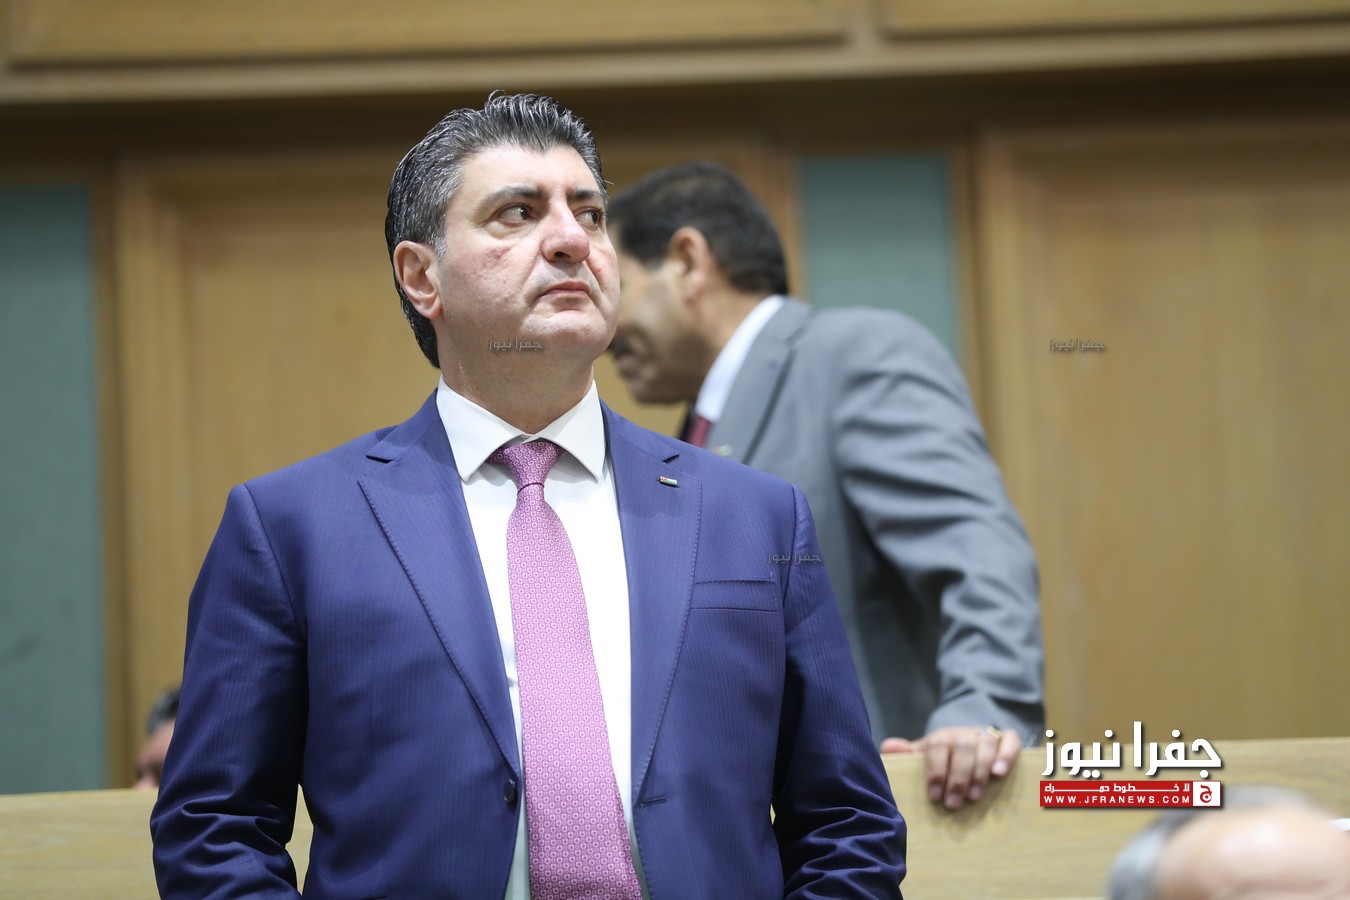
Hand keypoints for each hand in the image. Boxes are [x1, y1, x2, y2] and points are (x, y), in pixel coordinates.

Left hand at [881, 726, 1020, 809]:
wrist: (973, 743)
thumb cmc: (946, 759)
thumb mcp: (926, 757)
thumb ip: (907, 754)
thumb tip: (887, 748)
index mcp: (942, 736)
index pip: (937, 746)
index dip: (936, 771)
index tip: (934, 796)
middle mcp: (965, 733)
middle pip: (962, 748)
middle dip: (957, 778)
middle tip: (953, 804)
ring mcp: (986, 734)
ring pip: (985, 745)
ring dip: (979, 771)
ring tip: (974, 797)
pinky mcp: (1007, 738)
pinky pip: (1010, 741)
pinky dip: (1006, 756)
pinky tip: (999, 774)